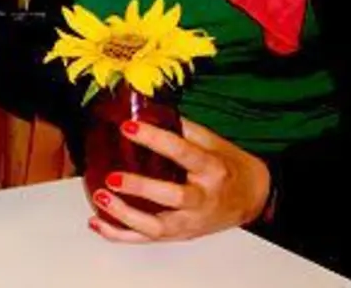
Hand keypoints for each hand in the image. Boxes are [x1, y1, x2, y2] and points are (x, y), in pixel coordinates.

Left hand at [89, 118, 271, 242]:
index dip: (155, 139)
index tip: (128, 126)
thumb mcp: (212, 142)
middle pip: (173, 198)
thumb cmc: (228, 167)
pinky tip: (97, 223)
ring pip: (157, 227)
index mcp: (212, 169)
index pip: (183, 153)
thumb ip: (181, 128)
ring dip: (125, 215)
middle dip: (141, 188)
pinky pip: (147, 240)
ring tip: (100, 198)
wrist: (252, 198)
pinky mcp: (180, 235)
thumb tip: (145, 109)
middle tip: (112, 177)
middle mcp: (203, 199)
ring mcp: (191, 222)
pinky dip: (120, 235)